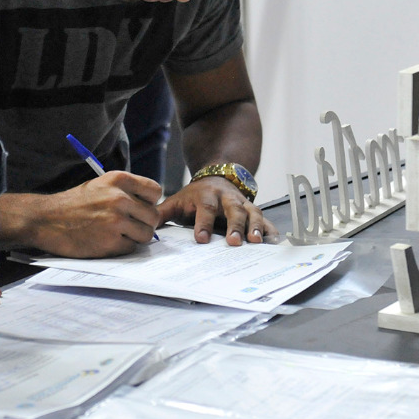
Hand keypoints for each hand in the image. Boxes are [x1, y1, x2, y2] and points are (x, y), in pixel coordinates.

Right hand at [4, 172, 162, 258]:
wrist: (46, 219)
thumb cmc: (74, 203)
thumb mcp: (100, 185)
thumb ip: (125, 191)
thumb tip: (150, 205)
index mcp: (118, 180)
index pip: (155, 191)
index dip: (150, 202)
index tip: (141, 208)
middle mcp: (119, 198)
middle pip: (154, 216)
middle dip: (144, 223)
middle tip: (130, 226)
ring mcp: (115, 221)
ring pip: (146, 234)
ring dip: (136, 237)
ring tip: (119, 234)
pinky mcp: (110, 242)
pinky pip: (131, 247)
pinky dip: (122, 247)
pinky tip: (107, 241)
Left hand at [157, 175, 276, 244]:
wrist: (217, 176)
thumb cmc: (195, 196)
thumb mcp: (177, 200)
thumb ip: (162, 212)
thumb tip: (144, 224)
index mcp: (206, 196)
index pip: (205, 209)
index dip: (203, 223)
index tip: (201, 240)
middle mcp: (227, 198)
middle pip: (233, 210)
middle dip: (235, 226)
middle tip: (234, 243)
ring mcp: (243, 203)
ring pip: (253, 213)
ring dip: (256, 227)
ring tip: (257, 242)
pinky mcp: (254, 210)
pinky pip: (266, 219)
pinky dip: (271, 230)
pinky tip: (275, 242)